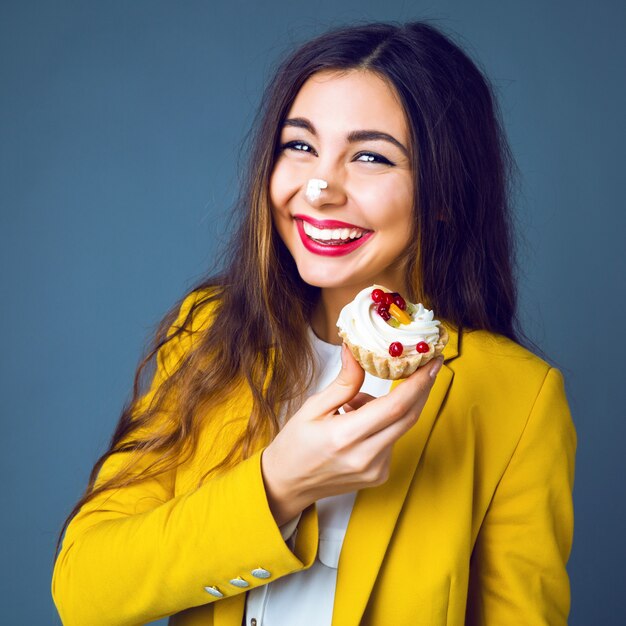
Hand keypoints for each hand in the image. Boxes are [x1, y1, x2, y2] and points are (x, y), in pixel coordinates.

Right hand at [261, 346, 442, 524]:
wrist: (287, 484)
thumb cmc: (295, 444)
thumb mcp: (313, 407)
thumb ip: (343, 382)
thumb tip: (357, 352)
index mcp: (346, 436)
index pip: (395, 406)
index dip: (418, 383)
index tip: (432, 361)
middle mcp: (366, 457)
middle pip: (409, 417)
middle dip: (421, 388)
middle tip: (426, 365)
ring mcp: (376, 470)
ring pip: (400, 427)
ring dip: (390, 407)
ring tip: (354, 404)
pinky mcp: (380, 476)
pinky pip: (392, 440)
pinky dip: (384, 423)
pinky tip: (358, 422)